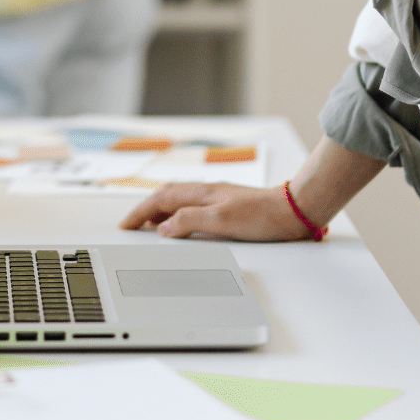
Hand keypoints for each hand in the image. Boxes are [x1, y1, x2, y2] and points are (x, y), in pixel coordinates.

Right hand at [119, 181, 311, 240]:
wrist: (293, 211)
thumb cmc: (262, 215)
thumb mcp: (222, 221)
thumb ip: (190, 221)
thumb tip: (164, 227)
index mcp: (201, 193)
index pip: (160, 200)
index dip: (140, 213)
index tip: (126, 224)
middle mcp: (207, 192)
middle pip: (166, 196)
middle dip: (145, 210)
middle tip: (131, 223)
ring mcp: (217, 198)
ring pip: (178, 201)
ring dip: (160, 211)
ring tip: (150, 225)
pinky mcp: (227, 207)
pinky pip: (192, 207)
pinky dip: (178, 214)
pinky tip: (184, 224)